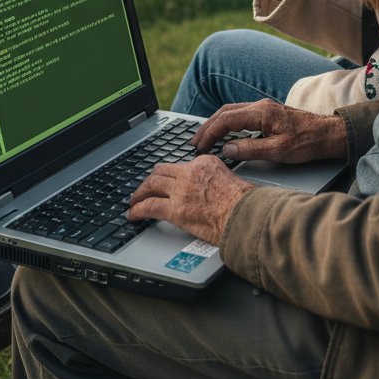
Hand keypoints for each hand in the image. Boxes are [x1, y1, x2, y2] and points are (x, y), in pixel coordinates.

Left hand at [127, 154, 254, 245]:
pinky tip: (133, 215)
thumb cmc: (245, 203)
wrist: (245, 215)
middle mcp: (190, 172)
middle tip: (144, 188)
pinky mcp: (175, 209)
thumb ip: (215, 180)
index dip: (169, 174)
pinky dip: (138, 210)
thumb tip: (210, 191)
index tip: (165, 180)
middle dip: (150, 180)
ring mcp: (181, 190)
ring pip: (151, 186)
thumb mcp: (231, 179)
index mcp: (204, 163)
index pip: (180, 165)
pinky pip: (150, 207)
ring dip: (140, 194)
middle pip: (161, 171)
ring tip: (134, 201)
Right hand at [190, 98, 347, 164]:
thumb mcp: (278, 151)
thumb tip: (227, 149)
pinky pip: (240, 114)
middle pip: (225, 112)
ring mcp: (264, 108)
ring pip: (231, 111)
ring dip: (216, 124)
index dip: (210, 133)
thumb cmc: (308, 143)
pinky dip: (227, 123)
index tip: (200, 146)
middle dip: (207, 127)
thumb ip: (250, 149)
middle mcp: (260, 106)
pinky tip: (224, 134)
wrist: (329, 134)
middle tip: (195, 142)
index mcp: (261, 112)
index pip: (226, 119)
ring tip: (205, 138)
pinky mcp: (268, 114)